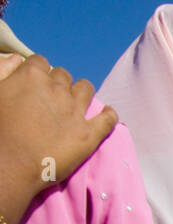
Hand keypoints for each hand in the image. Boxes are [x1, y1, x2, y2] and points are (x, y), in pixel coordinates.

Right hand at [0, 55, 118, 222]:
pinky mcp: (88, 134)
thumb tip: (18, 59)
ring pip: (86, 89)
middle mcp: (57, 89)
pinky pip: (108, 119)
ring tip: (78, 101)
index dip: (38, 71)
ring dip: (82, 92)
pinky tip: (108, 113)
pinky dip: (109, 115)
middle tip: (53, 96)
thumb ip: (5, 70)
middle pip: (64, 75)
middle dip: (59, 82)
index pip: (40, 62)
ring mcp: (75, 111)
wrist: (10, 164)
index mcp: (32, 76)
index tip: (36, 82)